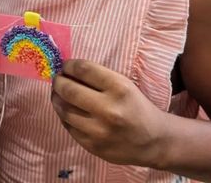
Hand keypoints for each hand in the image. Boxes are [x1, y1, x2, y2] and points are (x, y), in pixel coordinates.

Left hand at [51, 59, 167, 166]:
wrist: (153, 140)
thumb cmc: (137, 106)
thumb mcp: (125, 84)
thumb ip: (99, 78)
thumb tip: (69, 70)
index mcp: (119, 88)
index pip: (84, 70)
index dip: (70, 65)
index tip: (66, 65)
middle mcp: (108, 109)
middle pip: (70, 90)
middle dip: (58, 81)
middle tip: (57, 78)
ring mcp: (99, 131)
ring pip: (65, 110)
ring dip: (56, 98)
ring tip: (57, 93)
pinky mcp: (92, 146)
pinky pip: (69, 127)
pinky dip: (63, 115)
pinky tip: (65, 109)